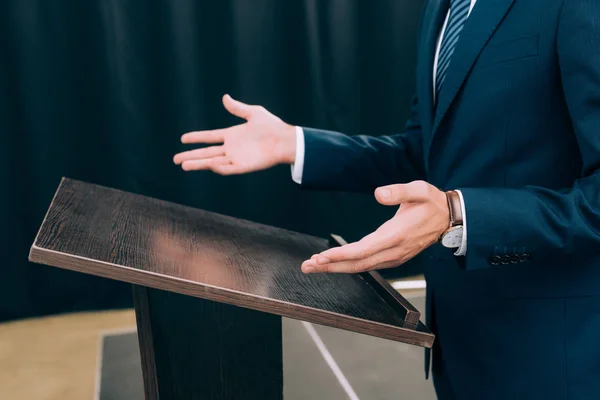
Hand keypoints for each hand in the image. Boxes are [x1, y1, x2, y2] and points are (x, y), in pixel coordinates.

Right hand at [173, 94, 296, 174]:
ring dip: (199, 164)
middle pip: (206, 153)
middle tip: (175, 159)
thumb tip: (224, 98)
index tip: (182, 139)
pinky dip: (218, 168)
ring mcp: (236, 158)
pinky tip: (208, 165)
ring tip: (184, 166)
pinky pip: (228, 168)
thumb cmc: (272, 126)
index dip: (196, 138)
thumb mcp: (253, 113)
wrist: (285, 140)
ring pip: (213, 162)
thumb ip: (238, 108)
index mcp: (232, 135)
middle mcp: (231, 148)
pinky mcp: (244, 166)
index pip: (209, 137)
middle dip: (191, 156)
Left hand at [301, 181, 450, 273]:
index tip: (322, 256)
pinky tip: (334, 263)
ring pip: (361, 267)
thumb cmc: (432, 202)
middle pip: (357, 264)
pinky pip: (367, 265)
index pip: (364, 250)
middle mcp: (394, 251)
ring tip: (314, 266)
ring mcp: (394, 257)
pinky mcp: (393, 257)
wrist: (449, 218)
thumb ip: (399, 191)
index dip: (341, 255)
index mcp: (397, 235)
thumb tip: (378, 194)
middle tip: (307, 266)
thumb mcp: (419, 189)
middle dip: (330, 266)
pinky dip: (348, 265)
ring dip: (336, 267)